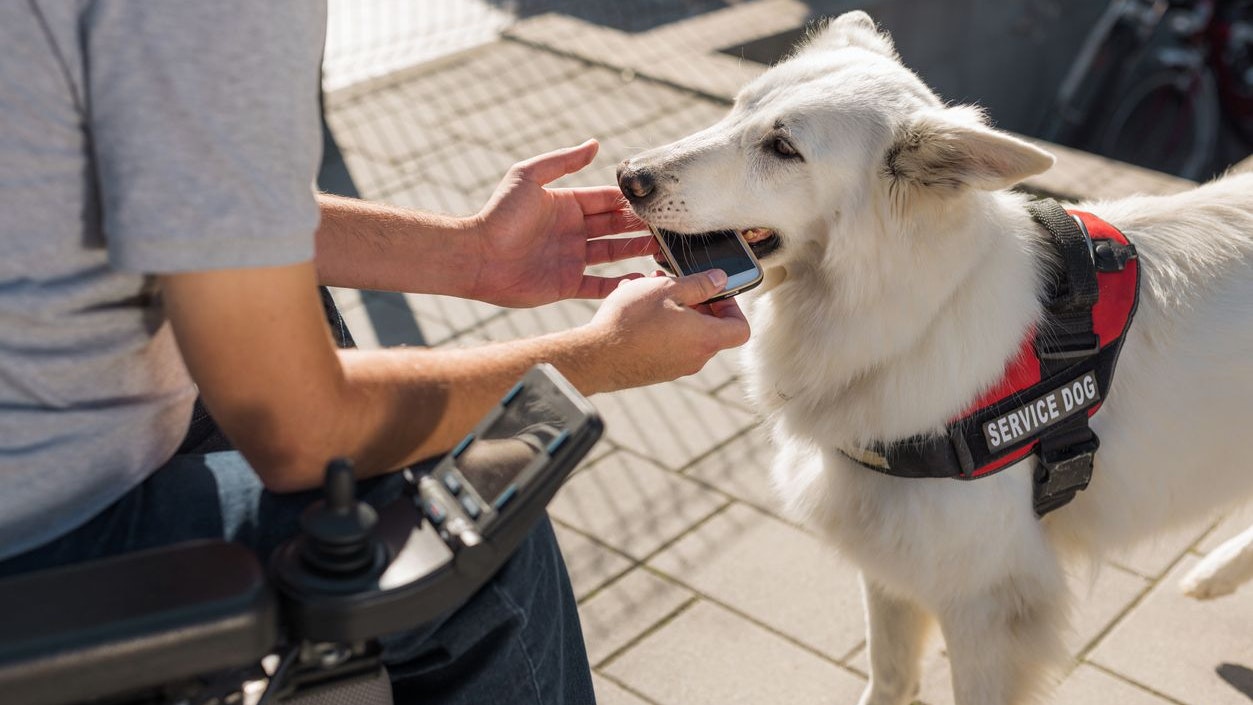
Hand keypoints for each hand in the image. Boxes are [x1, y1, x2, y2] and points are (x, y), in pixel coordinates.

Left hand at [467, 140, 656, 306]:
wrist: (476, 257)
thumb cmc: (498, 215)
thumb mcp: (528, 177)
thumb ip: (562, 162)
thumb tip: (594, 143)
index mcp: (566, 205)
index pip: (605, 200)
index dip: (629, 201)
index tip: (655, 200)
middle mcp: (572, 231)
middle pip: (614, 227)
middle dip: (639, 226)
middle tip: (668, 225)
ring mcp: (570, 259)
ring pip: (613, 254)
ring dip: (636, 251)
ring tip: (664, 249)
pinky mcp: (566, 284)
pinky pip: (599, 285)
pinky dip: (620, 284)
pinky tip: (641, 280)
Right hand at [581, 269, 750, 391]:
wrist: (595, 357)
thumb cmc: (631, 321)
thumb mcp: (665, 290)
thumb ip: (699, 284)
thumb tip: (720, 279)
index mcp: (706, 338)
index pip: (740, 329)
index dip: (733, 308)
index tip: (714, 293)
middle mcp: (695, 358)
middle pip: (710, 328)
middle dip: (694, 301)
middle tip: (672, 283)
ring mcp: (675, 367)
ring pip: (684, 333)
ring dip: (672, 310)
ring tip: (647, 290)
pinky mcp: (656, 371)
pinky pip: (667, 344)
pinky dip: (659, 326)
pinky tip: (635, 309)